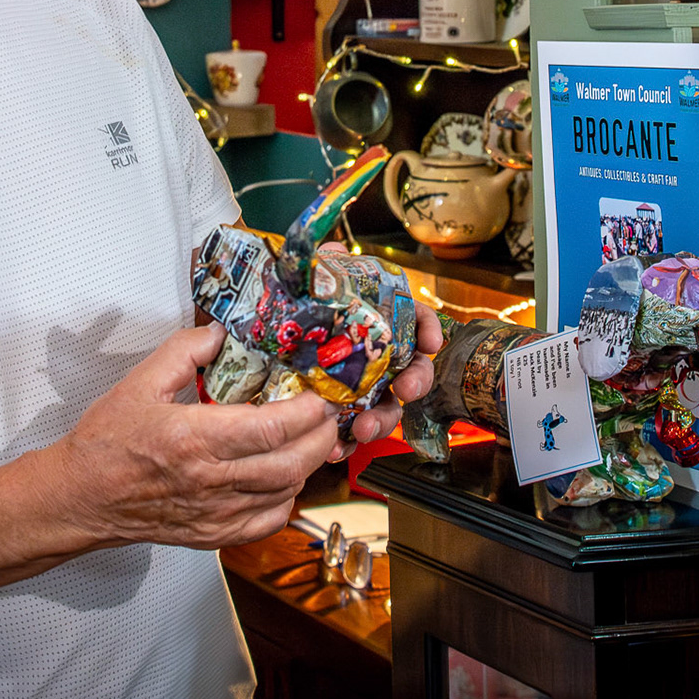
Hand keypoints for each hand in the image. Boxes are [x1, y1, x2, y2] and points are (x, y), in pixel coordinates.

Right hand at [51, 324, 338, 550]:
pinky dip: (285, 500)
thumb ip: (183, 351)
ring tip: (308, 441)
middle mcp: (209, 481)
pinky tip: (282, 479)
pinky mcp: (212, 535)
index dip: (305, 412)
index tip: (317, 396)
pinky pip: (267, 522)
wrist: (81, 497)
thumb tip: (218, 333)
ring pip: (285, 494)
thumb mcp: (139, 382)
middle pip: (289, 464)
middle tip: (326, 416)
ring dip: (306, 466)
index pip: (270, 429)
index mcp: (193, 439)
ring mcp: (213, 513)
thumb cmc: (105, 443)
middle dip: (319, 438)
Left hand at [316, 243, 442, 456]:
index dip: (428, 329)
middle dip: (415, 381)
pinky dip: (348, 444)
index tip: (430, 342)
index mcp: (380, 324)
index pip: (416, 319)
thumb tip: (333, 250)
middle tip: (406, 389)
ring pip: (387, 408)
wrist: (267, 349)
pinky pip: (353, 434)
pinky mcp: (343, 417)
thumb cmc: (301, 315)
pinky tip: (336, 448)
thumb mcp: (310, 286)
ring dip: (381, 420)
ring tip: (363, 428)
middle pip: (412, 370)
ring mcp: (364, 390)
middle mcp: (380, 359)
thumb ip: (325, 266)